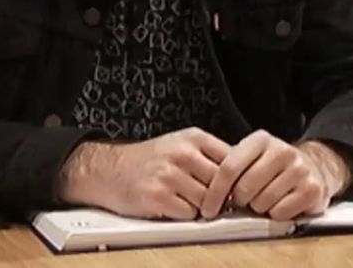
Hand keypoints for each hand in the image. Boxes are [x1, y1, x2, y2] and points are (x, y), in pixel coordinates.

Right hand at [59, 127, 231, 219]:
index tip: (235, 186)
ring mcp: (169, 175)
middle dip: (220, 195)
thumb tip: (242, 174)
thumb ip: (210, 155)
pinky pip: (188, 213)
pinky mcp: (157, 196)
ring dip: (202, 206)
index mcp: (194, 138)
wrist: (109, 169)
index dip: (236, 177)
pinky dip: (185, 215)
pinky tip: (174, 206)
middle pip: (222, 183)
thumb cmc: (150, 159)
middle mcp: (183, 153)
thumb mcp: (182, 144)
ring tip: (189, 200)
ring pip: (207, 200)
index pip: (233, 159)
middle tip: (213, 199)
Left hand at [198, 131, 350, 220]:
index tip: (207, 208)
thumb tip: (206, 195)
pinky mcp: (312, 189)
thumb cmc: (275, 168)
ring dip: (260, 208)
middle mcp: (283, 150)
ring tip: (267, 198)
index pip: (229, 168)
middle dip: (241, 200)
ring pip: (262, 202)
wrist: (315, 168)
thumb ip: (231, 170)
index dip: (214, 192)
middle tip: (248, 199)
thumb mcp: (252, 158)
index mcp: (262, 140)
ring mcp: (300, 169)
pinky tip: (282, 203)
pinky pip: (280, 212)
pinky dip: (277, 214)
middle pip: (244, 188)